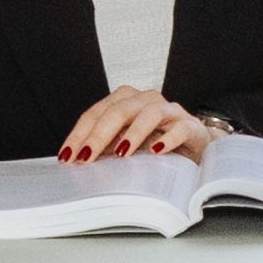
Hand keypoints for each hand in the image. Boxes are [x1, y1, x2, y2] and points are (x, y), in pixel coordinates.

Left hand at [58, 88, 210, 160]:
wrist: (194, 147)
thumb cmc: (155, 144)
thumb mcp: (125, 145)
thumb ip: (104, 148)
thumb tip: (77, 162)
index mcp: (126, 101)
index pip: (97, 113)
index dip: (80, 134)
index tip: (68, 156)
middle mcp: (146, 100)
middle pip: (119, 110)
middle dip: (99, 134)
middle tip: (87, 157)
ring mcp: (170, 111)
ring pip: (150, 112)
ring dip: (133, 133)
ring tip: (121, 153)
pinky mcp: (190, 126)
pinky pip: (180, 128)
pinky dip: (167, 139)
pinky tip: (157, 152)